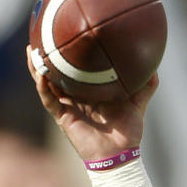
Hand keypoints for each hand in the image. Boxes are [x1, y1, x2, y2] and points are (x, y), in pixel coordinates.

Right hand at [25, 44, 158, 162]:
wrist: (120, 154)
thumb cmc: (128, 132)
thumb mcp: (138, 104)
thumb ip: (145, 87)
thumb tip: (155, 68)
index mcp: (91, 91)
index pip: (77, 68)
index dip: (70, 53)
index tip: (66, 32)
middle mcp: (76, 96)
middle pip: (56, 72)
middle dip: (47, 55)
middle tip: (41, 34)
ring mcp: (67, 106)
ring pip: (46, 82)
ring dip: (37, 67)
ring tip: (31, 50)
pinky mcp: (63, 117)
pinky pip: (49, 99)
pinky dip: (43, 86)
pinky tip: (41, 74)